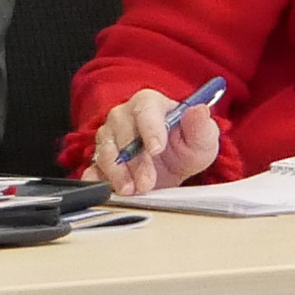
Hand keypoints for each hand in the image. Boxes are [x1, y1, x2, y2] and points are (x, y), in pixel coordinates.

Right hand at [87, 88, 221, 195]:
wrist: (171, 166)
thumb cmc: (185, 146)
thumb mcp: (202, 139)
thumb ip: (202, 126)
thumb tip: (200, 111)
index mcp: (150, 104)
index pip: (146, 109)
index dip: (150, 129)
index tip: (156, 149)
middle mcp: (124, 116)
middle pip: (123, 133)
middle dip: (136, 161)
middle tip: (147, 182)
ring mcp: (109, 136)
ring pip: (106, 151)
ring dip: (118, 174)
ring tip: (131, 190)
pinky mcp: (100, 158)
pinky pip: (92, 167)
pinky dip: (97, 180)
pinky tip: (108, 190)